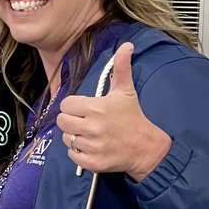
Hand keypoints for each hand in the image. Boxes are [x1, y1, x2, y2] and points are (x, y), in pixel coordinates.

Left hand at [55, 42, 171, 180]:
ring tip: (89, 134)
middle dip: (71, 120)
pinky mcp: (92, 163)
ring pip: (66, 138)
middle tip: (84, 121)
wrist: (146, 148)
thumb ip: (121, 68)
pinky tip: (91, 146)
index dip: (74, 106)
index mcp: (96, 108)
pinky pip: (72, 155)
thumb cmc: (133, 118)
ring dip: (74, 136)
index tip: (84, 108)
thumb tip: (126, 45)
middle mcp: (92, 128)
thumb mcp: (126, 91)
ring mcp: (92, 146)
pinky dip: (78, 152)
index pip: (66, 104)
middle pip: (62, 121)